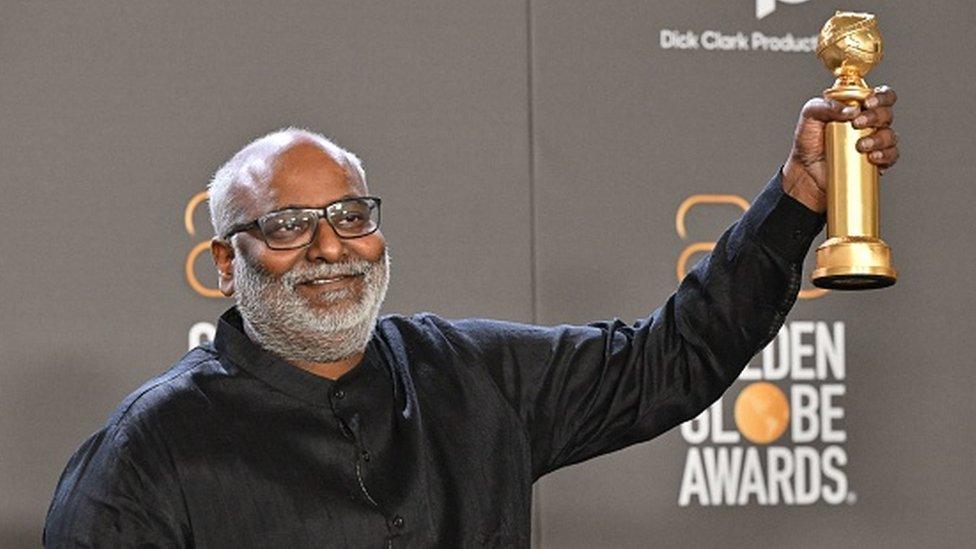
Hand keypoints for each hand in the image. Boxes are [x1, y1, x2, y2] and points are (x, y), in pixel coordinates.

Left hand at [782, 85, 899, 212]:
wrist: (806, 170)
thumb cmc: (809, 141)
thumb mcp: (810, 116)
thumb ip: (825, 106)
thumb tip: (851, 110)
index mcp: (859, 107)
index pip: (881, 96)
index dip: (881, 96)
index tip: (868, 103)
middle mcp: (870, 123)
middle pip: (887, 114)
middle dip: (875, 116)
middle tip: (857, 123)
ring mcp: (874, 143)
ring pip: (890, 136)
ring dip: (879, 138)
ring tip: (860, 145)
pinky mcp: (876, 161)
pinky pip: (891, 156)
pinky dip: (885, 155)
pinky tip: (873, 157)